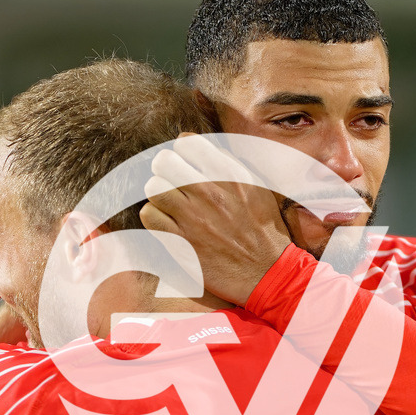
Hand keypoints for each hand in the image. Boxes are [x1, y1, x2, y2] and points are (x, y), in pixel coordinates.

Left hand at [141, 133, 291, 305]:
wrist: (267, 272)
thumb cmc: (264, 230)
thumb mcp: (257, 188)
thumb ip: (231, 166)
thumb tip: (206, 151)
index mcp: (229, 173)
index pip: (186, 142)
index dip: (181, 152)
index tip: (185, 164)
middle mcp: (208, 191)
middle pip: (163, 161)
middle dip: (164, 170)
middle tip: (171, 183)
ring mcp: (192, 217)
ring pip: (152, 187)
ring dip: (158, 194)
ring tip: (168, 204)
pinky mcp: (180, 241)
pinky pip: (148, 215)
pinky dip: (153, 217)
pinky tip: (166, 222)